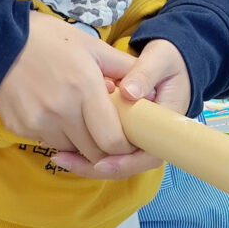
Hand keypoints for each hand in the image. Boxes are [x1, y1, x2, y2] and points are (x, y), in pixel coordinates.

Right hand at [0, 12, 137, 162]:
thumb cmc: (49, 39)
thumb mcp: (91, 46)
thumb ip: (124, 68)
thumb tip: (150, 89)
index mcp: (84, 88)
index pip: (113, 141)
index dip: (124, 146)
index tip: (126, 137)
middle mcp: (61, 110)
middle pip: (94, 152)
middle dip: (104, 148)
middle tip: (106, 132)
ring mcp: (38, 122)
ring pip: (71, 150)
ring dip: (80, 142)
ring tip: (78, 117)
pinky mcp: (19, 128)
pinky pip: (47, 143)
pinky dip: (56, 136)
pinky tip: (53, 113)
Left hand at [52, 39, 191, 178]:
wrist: (168, 63)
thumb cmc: (166, 61)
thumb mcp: (159, 60)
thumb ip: (145, 74)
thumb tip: (130, 93)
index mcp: (167, 123)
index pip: (151, 155)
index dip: (127, 162)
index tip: (102, 163)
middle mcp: (154, 137)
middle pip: (129, 165)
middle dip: (99, 167)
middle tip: (68, 161)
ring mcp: (139, 137)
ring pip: (116, 162)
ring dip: (88, 163)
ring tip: (60, 157)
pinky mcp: (125, 134)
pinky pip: (108, 151)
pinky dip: (86, 152)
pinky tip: (64, 149)